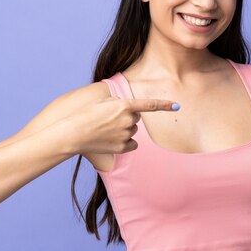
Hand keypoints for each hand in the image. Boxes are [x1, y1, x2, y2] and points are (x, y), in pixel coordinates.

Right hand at [51, 97, 178, 154]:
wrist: (74, 133)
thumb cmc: (86, 114)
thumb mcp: (103, 102)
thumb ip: (119, 103)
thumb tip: (130, 110)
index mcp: (124, 105)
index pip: (149, 105)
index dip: (164, 105)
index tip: (177, 106)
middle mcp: (128, 120)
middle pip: (136, 118)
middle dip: (127, 117)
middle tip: (110, 119)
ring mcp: (126, 135)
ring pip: (133, 131)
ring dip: (124, 129)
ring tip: (106, 130)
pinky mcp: (122, 148)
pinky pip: (132, 144)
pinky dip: (126, 143)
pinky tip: (112, 140)